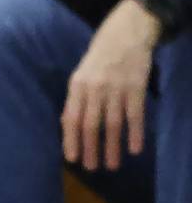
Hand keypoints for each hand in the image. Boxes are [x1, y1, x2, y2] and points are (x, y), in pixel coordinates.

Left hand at [62, 0, 158, 170]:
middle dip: (90, 149)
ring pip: (113, 124)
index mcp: (77, 84)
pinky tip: (135, 150)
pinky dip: (136, 134)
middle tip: (92, 168)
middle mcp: (95, 88)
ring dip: (112, 147)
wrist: (125, 33)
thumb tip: (67, 124)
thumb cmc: (99, 56)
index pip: (72, 117)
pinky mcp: (136, 88)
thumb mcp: (81, 73)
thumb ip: (76, 98)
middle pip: (91, 124)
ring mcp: (116, 88)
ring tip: (112, 165)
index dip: (71, 139)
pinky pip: (135, 116)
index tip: (72, 159)